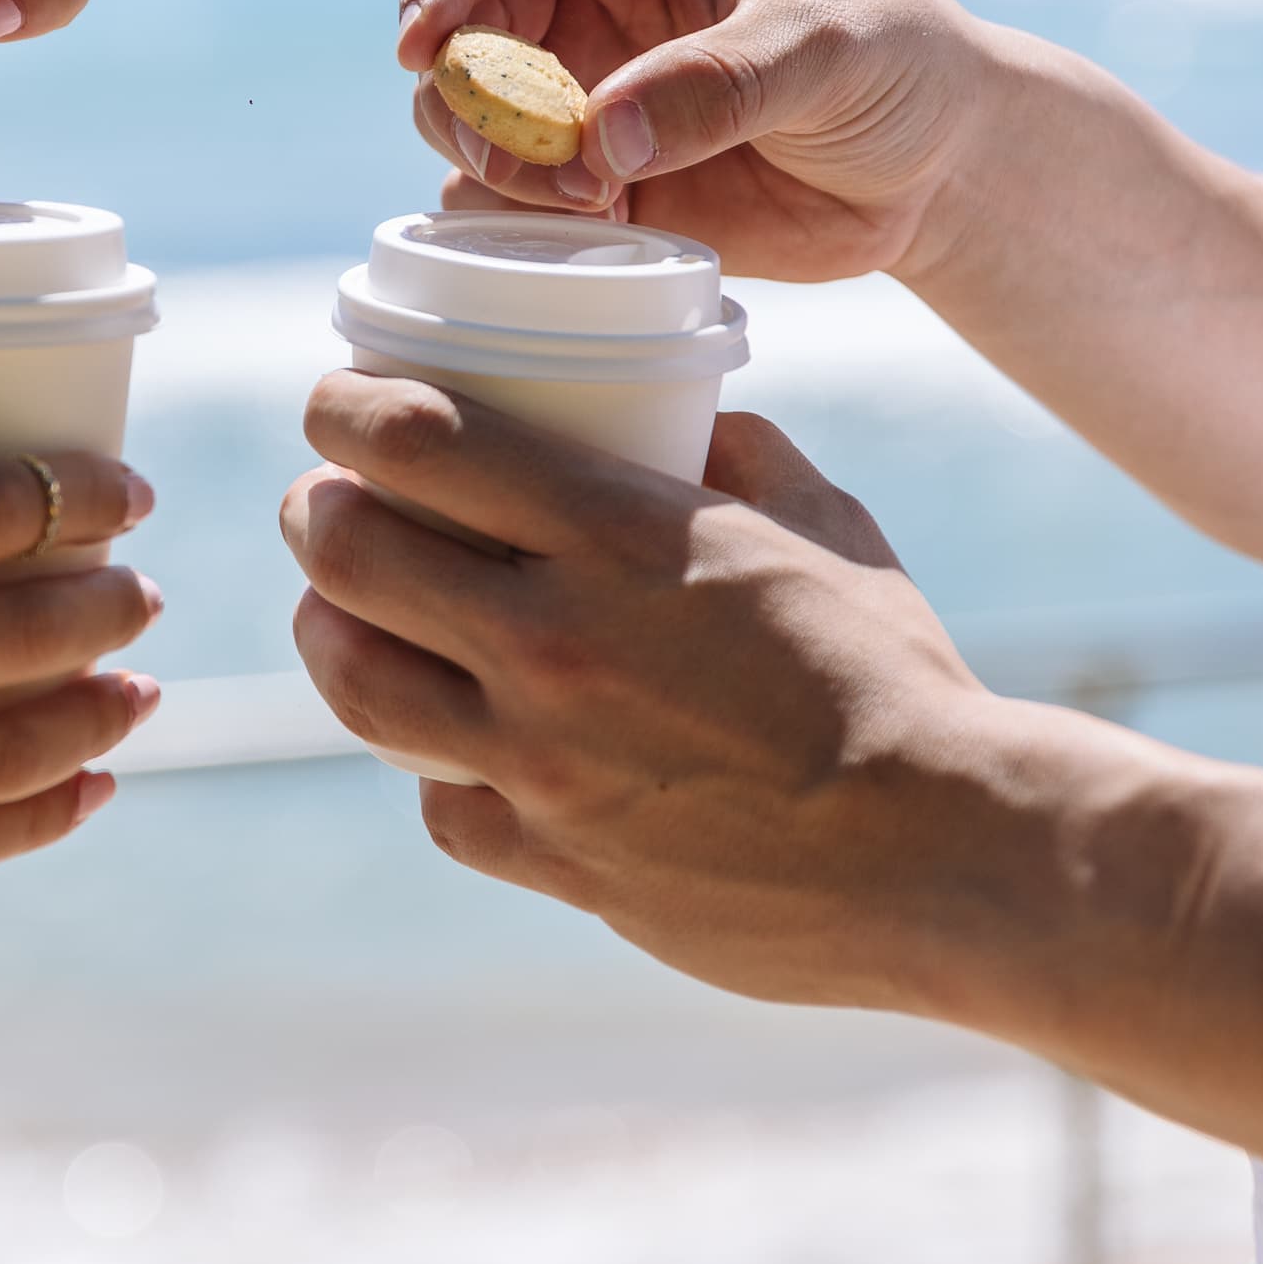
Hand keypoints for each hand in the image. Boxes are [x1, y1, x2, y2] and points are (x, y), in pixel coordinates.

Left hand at [280, 371, 991, 1009]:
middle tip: (324, 504)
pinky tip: (452, 739)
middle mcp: (553, 642)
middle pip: (345, 554)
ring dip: (328, 630)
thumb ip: (737, 454)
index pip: (413, 441)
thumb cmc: (895, 673)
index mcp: (616, 535)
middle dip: (314, 512)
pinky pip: (437, 804)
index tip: (336, 405)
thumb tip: (683, 416)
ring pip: (354, 681)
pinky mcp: (553, 858)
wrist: (948, 855)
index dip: (344, 409)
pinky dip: (430, 764)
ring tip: (343, 611)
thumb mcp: (822, 520)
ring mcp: (540, 761)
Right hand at [395, 0, 996, 281]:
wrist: (936, 166)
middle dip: (469, 96)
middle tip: (534, 160)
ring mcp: (573, 85)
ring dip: (495, 164)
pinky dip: (517, 221)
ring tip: (590, 203)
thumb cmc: (895, 59)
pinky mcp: (585, 175)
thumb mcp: (825, 49)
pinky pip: (501, 197)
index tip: (424, 43)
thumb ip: (719, 83)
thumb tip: (602, 140)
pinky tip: (593, 233)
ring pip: (463, 117)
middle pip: (459, 27)